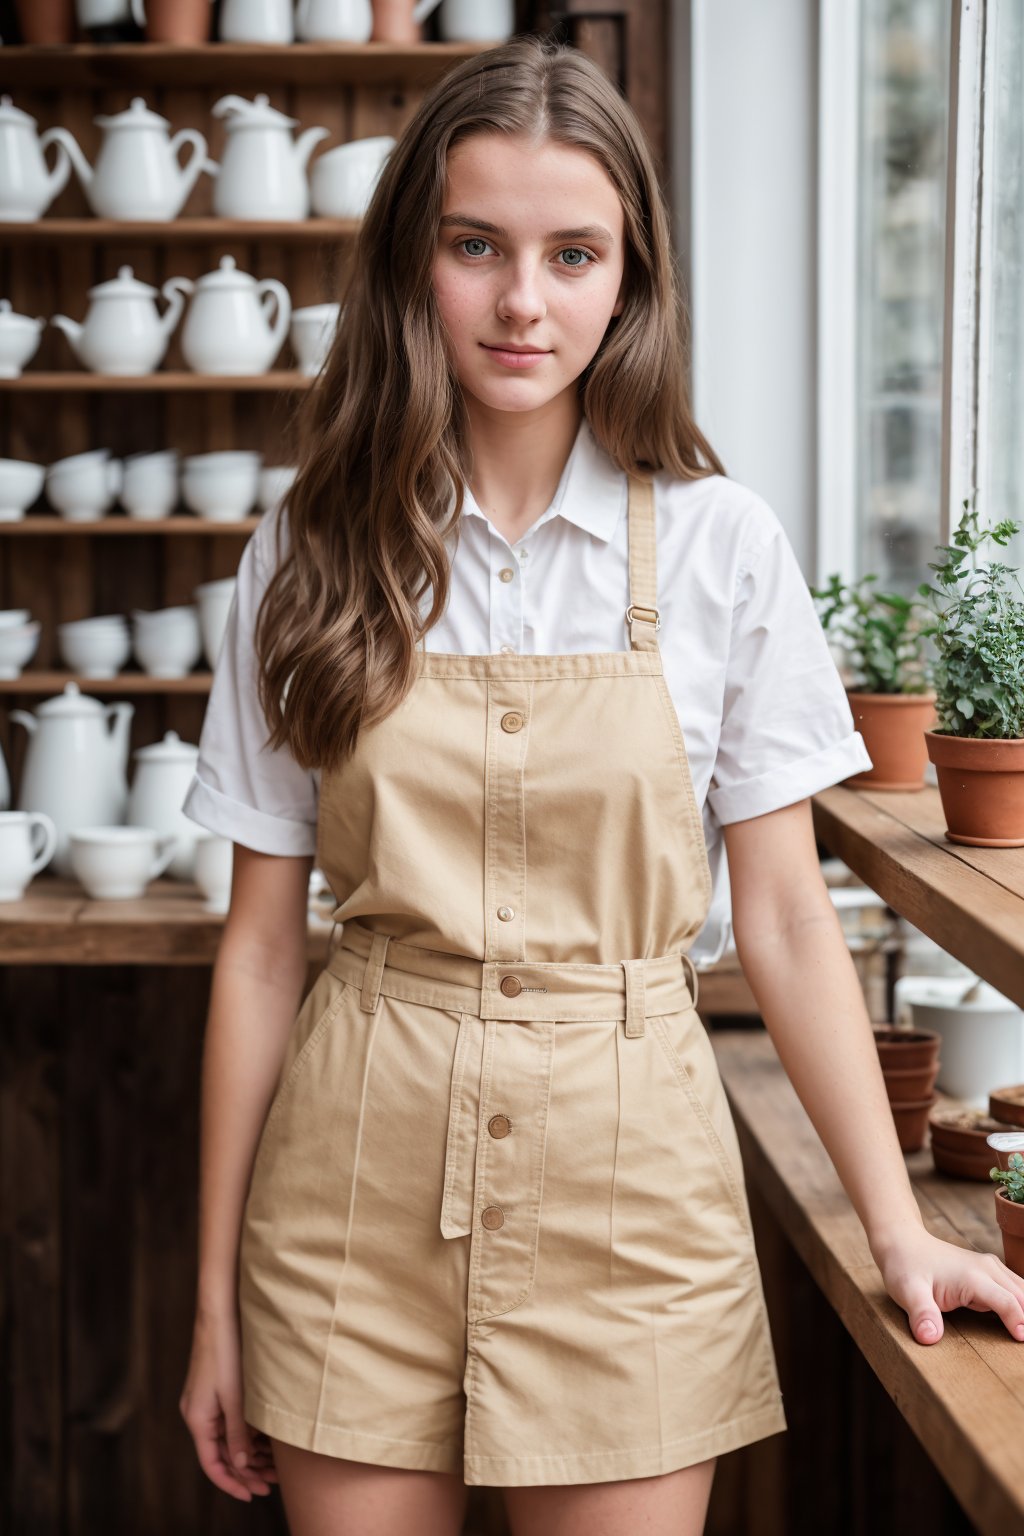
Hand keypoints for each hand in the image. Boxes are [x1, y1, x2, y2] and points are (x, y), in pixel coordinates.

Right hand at [180, 1310, 278, 1500]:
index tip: (252, 1495)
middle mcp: (197, 1414)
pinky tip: (266, 1439)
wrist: (219, 1313)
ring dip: (248, 1453)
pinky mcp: (214, 1391)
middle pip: (220, 1453)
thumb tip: (242, 1466)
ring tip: (275, 1465)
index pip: (212, 1464)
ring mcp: (204, 1402)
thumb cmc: (226, 1351)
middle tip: (272, 1483)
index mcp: (197, 1419)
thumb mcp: (236, 1397)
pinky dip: (246, 1433)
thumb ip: (238, 1433)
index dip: (232, 1483)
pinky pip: (228, 1422)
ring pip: (226, 1438)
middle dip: (245, 1471)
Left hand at [871, 1226, 1023, 1343]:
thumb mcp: (907, 1291)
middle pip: (1022, 1296)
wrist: (903, 1241)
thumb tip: (930, 1338)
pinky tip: (1020, 1321)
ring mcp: (990, 1269)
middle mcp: (987, 1270)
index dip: (1019, 1322)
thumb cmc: (905, 1267)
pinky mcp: (988, 1273)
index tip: (1021, 1341)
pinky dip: (1022, 1303)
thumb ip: (921, 1314)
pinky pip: (1014, 1289)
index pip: (1008, 1302)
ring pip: (1022, 1290)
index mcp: (973, 1277)